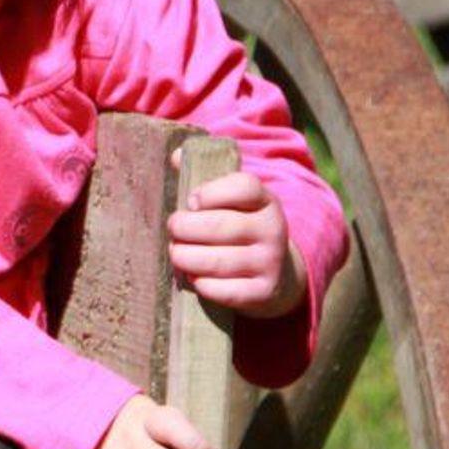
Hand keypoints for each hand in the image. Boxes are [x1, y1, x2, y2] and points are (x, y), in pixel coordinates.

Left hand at [167, 167, 305, 318]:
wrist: (275, 273)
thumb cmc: (238, 228)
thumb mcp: (230, 201)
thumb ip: (203, 176)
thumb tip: (177, 156)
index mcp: (265, 200)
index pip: (245, 187)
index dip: (212, 192)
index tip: (192, 201)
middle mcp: (273, 229)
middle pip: (221, 226)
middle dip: (185, 228)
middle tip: (173, 229)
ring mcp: (271, 262)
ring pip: (217, 260)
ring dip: (185, 258)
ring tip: (176, 253)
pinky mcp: (264, 292)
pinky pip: (224, 290)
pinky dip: (201, 285)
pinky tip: (192, 278)